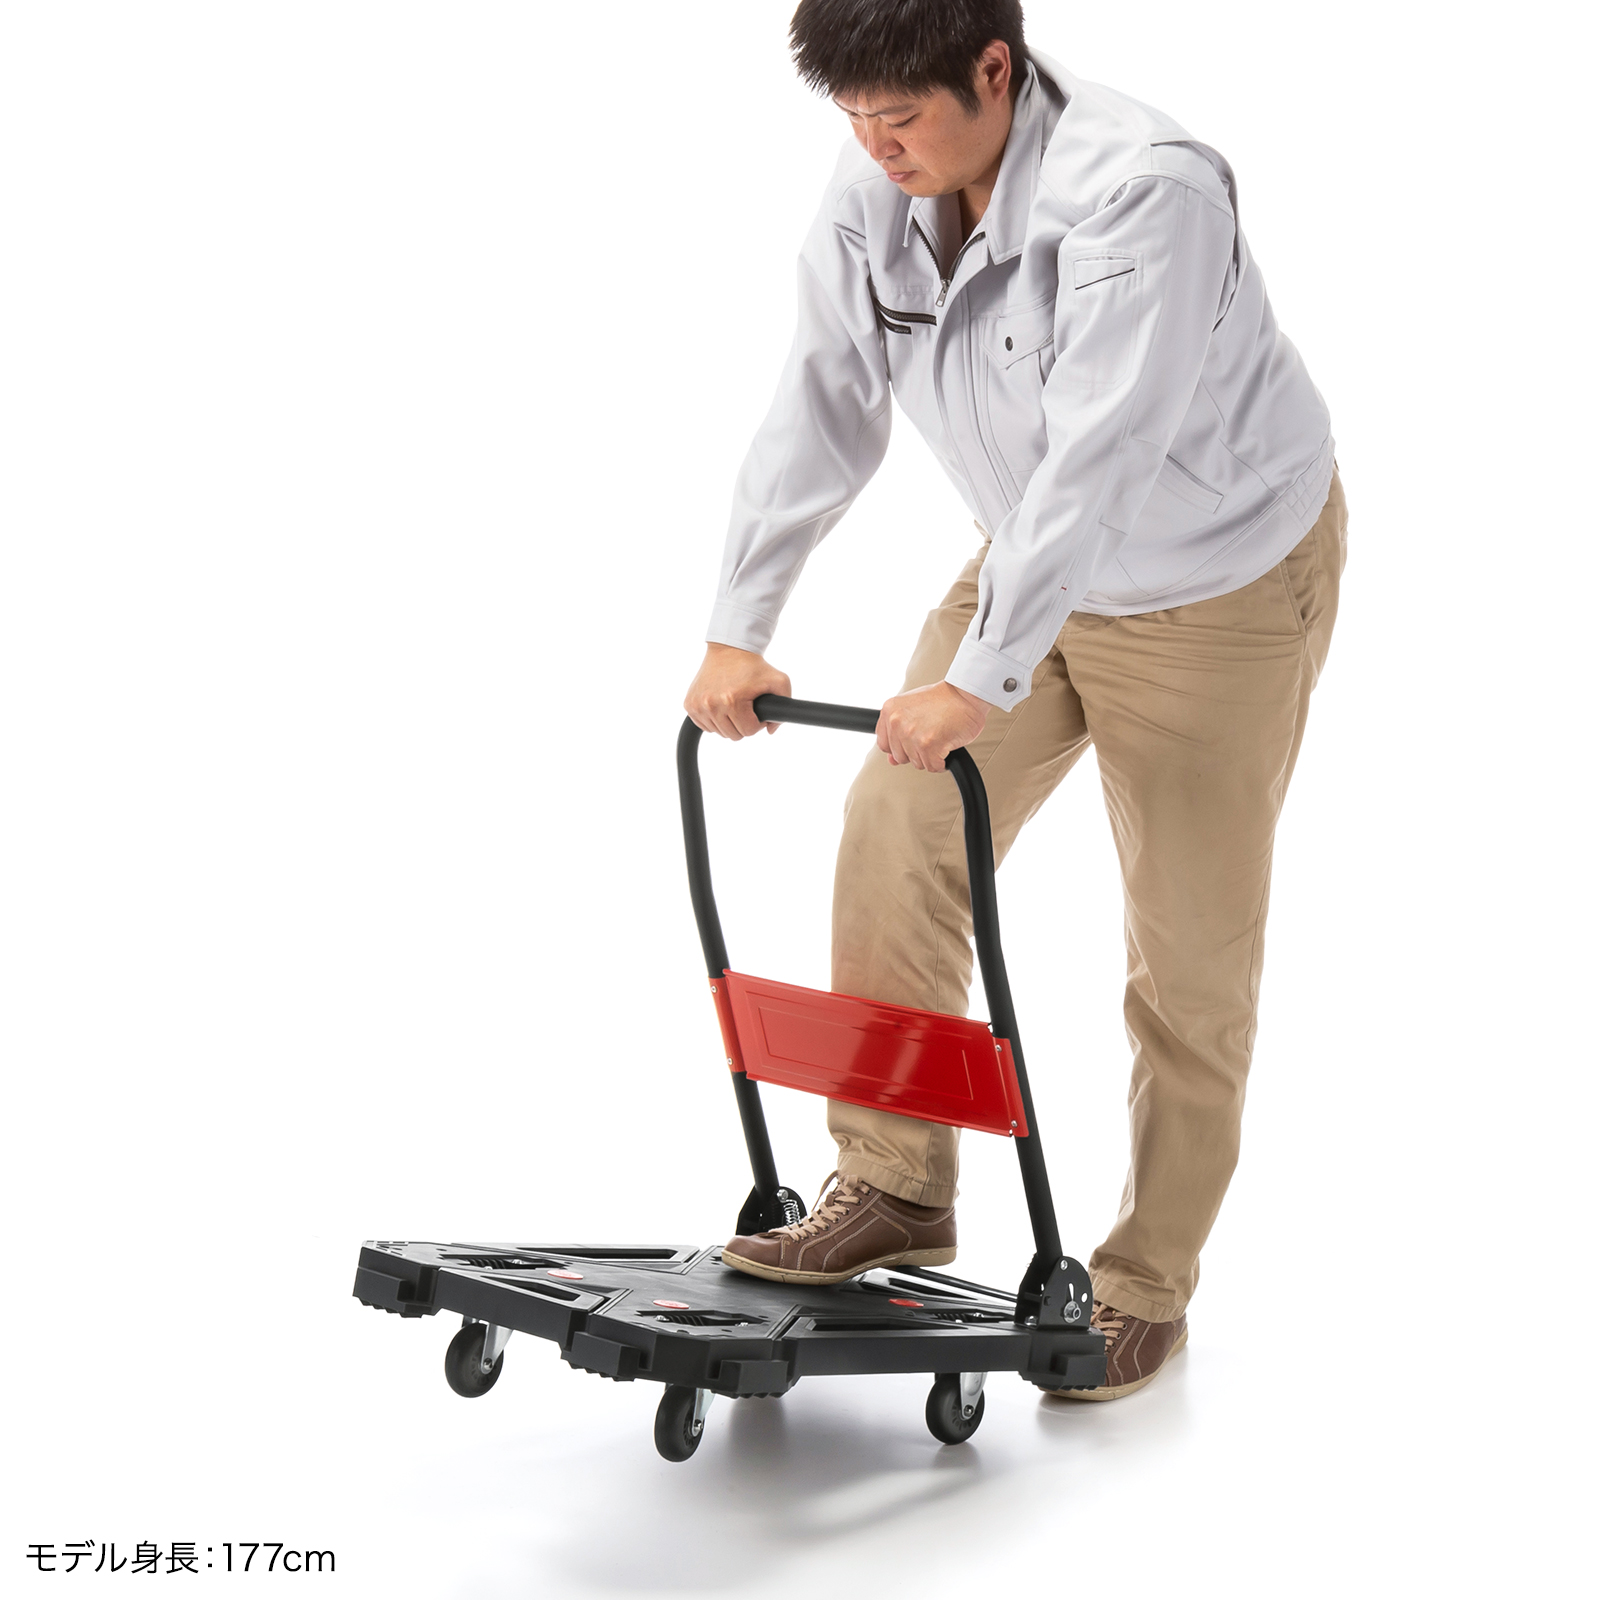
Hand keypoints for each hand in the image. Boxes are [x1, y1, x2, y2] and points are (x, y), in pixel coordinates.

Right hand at [684, 644, 792, 738]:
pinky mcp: (689, 704)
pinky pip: (704, 725)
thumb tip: (770, 730)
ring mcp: (698, 704)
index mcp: (732, 700)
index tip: (756, 710)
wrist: (729, 649)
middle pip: (733, 735)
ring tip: (733, 705)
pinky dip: (714, 719)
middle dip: (743, 724)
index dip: (757, 723)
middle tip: (746, 707)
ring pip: (718, 732)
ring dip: (728, 723)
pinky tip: (720, 706)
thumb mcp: (779, 681)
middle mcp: (712, 704)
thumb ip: (783, 709)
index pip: (749, 731)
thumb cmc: (753, 665)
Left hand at [876, 681, 990, 771]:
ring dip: (931, 756)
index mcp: (890, 711)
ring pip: (917, 763)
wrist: (966, 694)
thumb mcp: (912, 709)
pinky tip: (946, 747)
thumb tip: (891, 760)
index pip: (884, 745)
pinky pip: (932, 767)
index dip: (900, 747)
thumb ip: (898, 733)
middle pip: (900, 757)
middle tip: (930, 736)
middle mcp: (897, 722)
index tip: (911, 741)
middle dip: (917, 752)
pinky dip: (941, 762)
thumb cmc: (943, 699)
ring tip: (939, 737)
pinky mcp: (928, 745)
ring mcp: (911, 734)